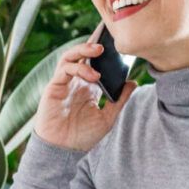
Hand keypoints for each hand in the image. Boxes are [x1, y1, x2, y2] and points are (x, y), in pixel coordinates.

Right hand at [31, 34, 133, 150]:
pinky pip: (64, 68)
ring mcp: (64, 82)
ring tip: (99, 50)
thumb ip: (120, 100)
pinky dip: (78, 67)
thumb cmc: (82, 136)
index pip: (95, 62)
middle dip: (94, 43)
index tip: (118, 42)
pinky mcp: (54, 86)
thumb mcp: (108, 117)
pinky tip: (92, 75)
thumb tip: (134, 82)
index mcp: (88, 87)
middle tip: (109, 38)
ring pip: (71, 56)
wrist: (63, 150)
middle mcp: (75, 81)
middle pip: (82, 54)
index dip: (104, 51)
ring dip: (84, 49)